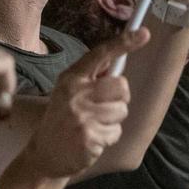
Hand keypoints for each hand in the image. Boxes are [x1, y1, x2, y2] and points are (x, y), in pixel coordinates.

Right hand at [20, 31, 145, 178]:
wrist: (44, 154)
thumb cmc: (63, 118)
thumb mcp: (68, 91)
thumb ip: (91, 77)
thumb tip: (119, 59)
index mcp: (71, 78)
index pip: (100, 54)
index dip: (124, 43)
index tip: (144, 33)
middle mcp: (75, 94)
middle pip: (121, 86)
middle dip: (120, 97)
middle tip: (103, 106)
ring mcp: (82, 117)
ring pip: (121, 110)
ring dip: (113, 120)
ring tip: (93, 124)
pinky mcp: (90, 137)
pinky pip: (116, 131)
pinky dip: (109, 136)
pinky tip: (92, 138)